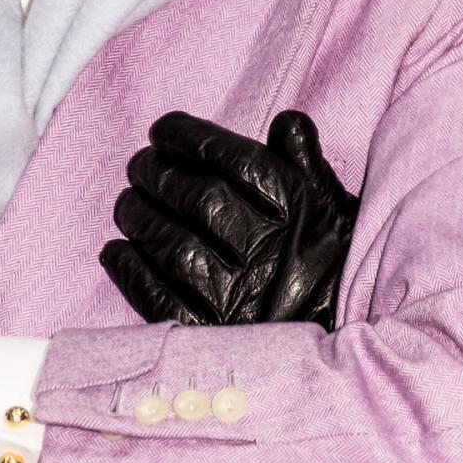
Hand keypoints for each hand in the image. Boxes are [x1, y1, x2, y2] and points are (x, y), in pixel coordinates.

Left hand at [101, 110, 357, 328]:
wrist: (345, 339)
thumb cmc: (333, 264)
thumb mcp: (334, 207)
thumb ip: (306, 162)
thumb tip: (285, 123)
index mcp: (298, 211)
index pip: (234, 161)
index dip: (189, 138)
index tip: (163, 130)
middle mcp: (266, 250)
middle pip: (199, 200)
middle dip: (158, 174)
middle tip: (139, 165)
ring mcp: (238, 296)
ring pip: (174, 246)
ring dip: (140, 219)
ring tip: (127, 203)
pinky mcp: (213, 334)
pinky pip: (160, 300)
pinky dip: (130, 272)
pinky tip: (117, 251)